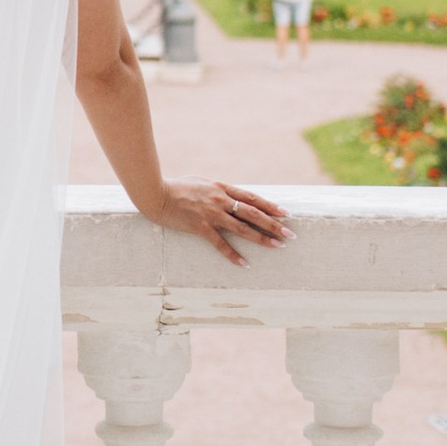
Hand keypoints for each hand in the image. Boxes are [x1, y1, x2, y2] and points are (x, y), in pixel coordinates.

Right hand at [158, 179, 291, 265]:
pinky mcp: (200, 227)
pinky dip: (233, 254)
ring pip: (243, 228)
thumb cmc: (177, 187)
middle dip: (274, 224)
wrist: (156, 194)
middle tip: (290, 234)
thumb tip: (232, 196)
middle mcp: (220, 200)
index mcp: (222, 188)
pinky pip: (220, 244)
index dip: (270, 206)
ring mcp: (211, 214)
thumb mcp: (202, 182)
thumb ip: (219, 189)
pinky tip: (245, 263)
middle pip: (253, 213)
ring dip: (262, 238)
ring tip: (278, 245)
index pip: (252, 198)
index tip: (285, 213)